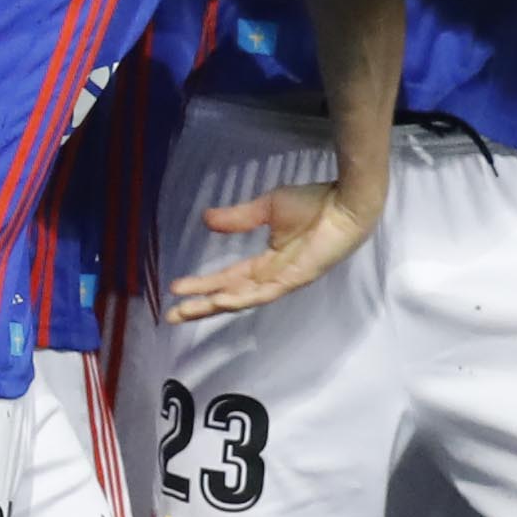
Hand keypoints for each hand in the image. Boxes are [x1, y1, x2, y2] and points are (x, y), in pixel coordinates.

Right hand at [166, 181, 380, 321]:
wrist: (345, 201)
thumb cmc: (315, 202)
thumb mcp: (267, 207)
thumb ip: (238, 218)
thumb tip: (205, 219)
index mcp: (268, 262)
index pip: (228, 278)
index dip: (203, 285)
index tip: (176, 288)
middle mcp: (272, 276)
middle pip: (229, 295)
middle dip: (200, 306)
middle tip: (171, 315)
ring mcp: (284, 280)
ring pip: (241, 299)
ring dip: (213, 306)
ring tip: (185, 312)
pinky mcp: (295, 278)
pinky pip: (263, 293)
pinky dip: (241, 298)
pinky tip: (220, 301)